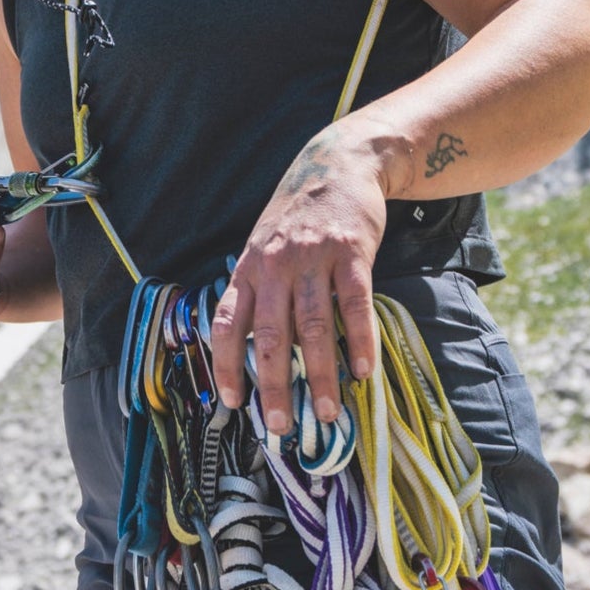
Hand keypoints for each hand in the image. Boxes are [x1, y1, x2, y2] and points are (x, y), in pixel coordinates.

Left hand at [210, 128, 388, 429]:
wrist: (337, 163)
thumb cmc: (295, 216)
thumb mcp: (262, 247)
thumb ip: (257, 291)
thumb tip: (251, 347)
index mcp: (247, 269)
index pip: (228, 324)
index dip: (226, 365)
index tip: (231, 403)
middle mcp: (275, 266)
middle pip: (271, 336)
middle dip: (274, 385)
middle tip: (280, 425)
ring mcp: (313, 259)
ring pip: (313, 328)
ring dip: (320, 376)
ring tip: (328, 413)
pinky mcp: (352, 254)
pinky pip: (354, 305)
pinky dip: (359, 342)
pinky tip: (362, 372)